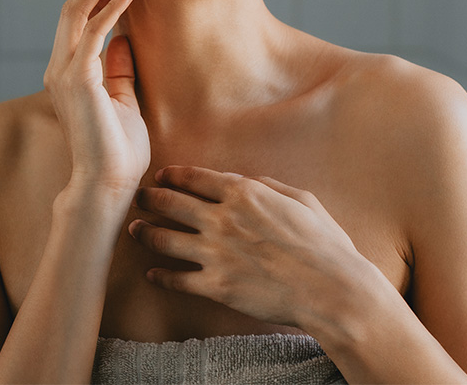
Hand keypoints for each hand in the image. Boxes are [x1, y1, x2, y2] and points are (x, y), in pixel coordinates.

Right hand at [44, 0, 148, 195]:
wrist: (108, 184)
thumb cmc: (118, 150)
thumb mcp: (123, 100)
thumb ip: (119, 69)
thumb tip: (125, 40)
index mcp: (67, 74)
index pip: (77, 23)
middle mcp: (59, 69)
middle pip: (73, 10)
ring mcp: (64, 73)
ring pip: (76, 14)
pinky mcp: (78, 79)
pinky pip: (94, 32)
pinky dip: (112, 8)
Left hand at [128, 166, 377, 330]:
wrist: (332, 290)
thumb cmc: (324, 244)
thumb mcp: (302, 199)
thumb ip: (269, 186)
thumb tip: (247, 180)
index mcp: (243, 193)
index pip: (194, 178)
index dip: (172, 176)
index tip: (161, 177)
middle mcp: (222, 219)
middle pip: (170, 203)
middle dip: (149, 199)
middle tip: (138, 199)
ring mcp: (215, 253)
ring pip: (164, 239)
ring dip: (144, 232)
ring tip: (134, 230)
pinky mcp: (215, 286)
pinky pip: (176, 279)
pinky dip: (159, 275)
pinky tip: (151, 273)